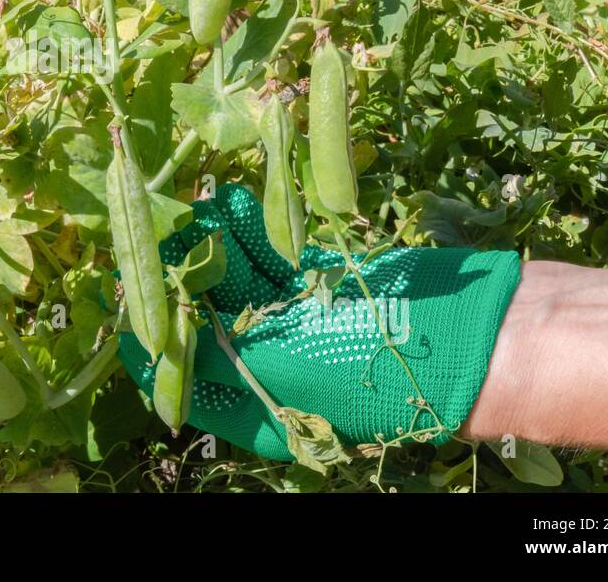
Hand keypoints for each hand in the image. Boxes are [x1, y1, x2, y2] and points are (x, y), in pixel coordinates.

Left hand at [118, 184, 520, 459]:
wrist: (474, 337)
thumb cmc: (374, 364)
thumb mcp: (284, 367)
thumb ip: (218, 354)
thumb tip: (158, 343)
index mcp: (258, 405)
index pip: (184, 372)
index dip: (154, 331)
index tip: (133, 287)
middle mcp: (275, 365)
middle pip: (209, 315)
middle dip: (184, 272)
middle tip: (162, 229)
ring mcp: (304, 320)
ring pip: (240, 277)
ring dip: (216, 241)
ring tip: (196, 207)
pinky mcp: (328, 281)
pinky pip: (278, 253)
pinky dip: (254, 229)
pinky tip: (232, 201)